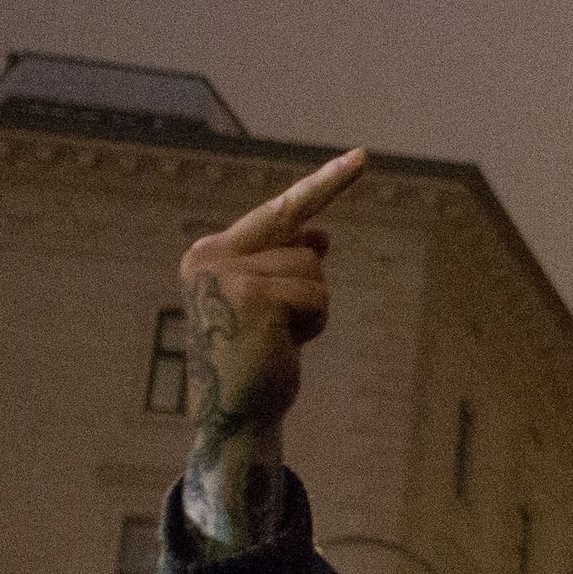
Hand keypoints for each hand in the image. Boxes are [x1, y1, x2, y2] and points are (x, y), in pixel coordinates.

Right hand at [179, 149, 367, 512]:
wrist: (235, 416)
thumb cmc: (256, 357)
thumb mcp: (273, 302)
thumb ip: (288, 263)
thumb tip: (321, 234)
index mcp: (209, 253)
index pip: (280, 212)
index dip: (326, 183)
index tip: (363, 157)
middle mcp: (209, 256)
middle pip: (305, 246)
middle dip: (308, 284)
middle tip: (280, 325)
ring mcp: (228, 274)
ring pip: (315, 271)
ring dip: (310, 310)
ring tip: (276, 338)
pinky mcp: (251, 295)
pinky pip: (316, 296)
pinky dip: (311, 325)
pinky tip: (279, 345)